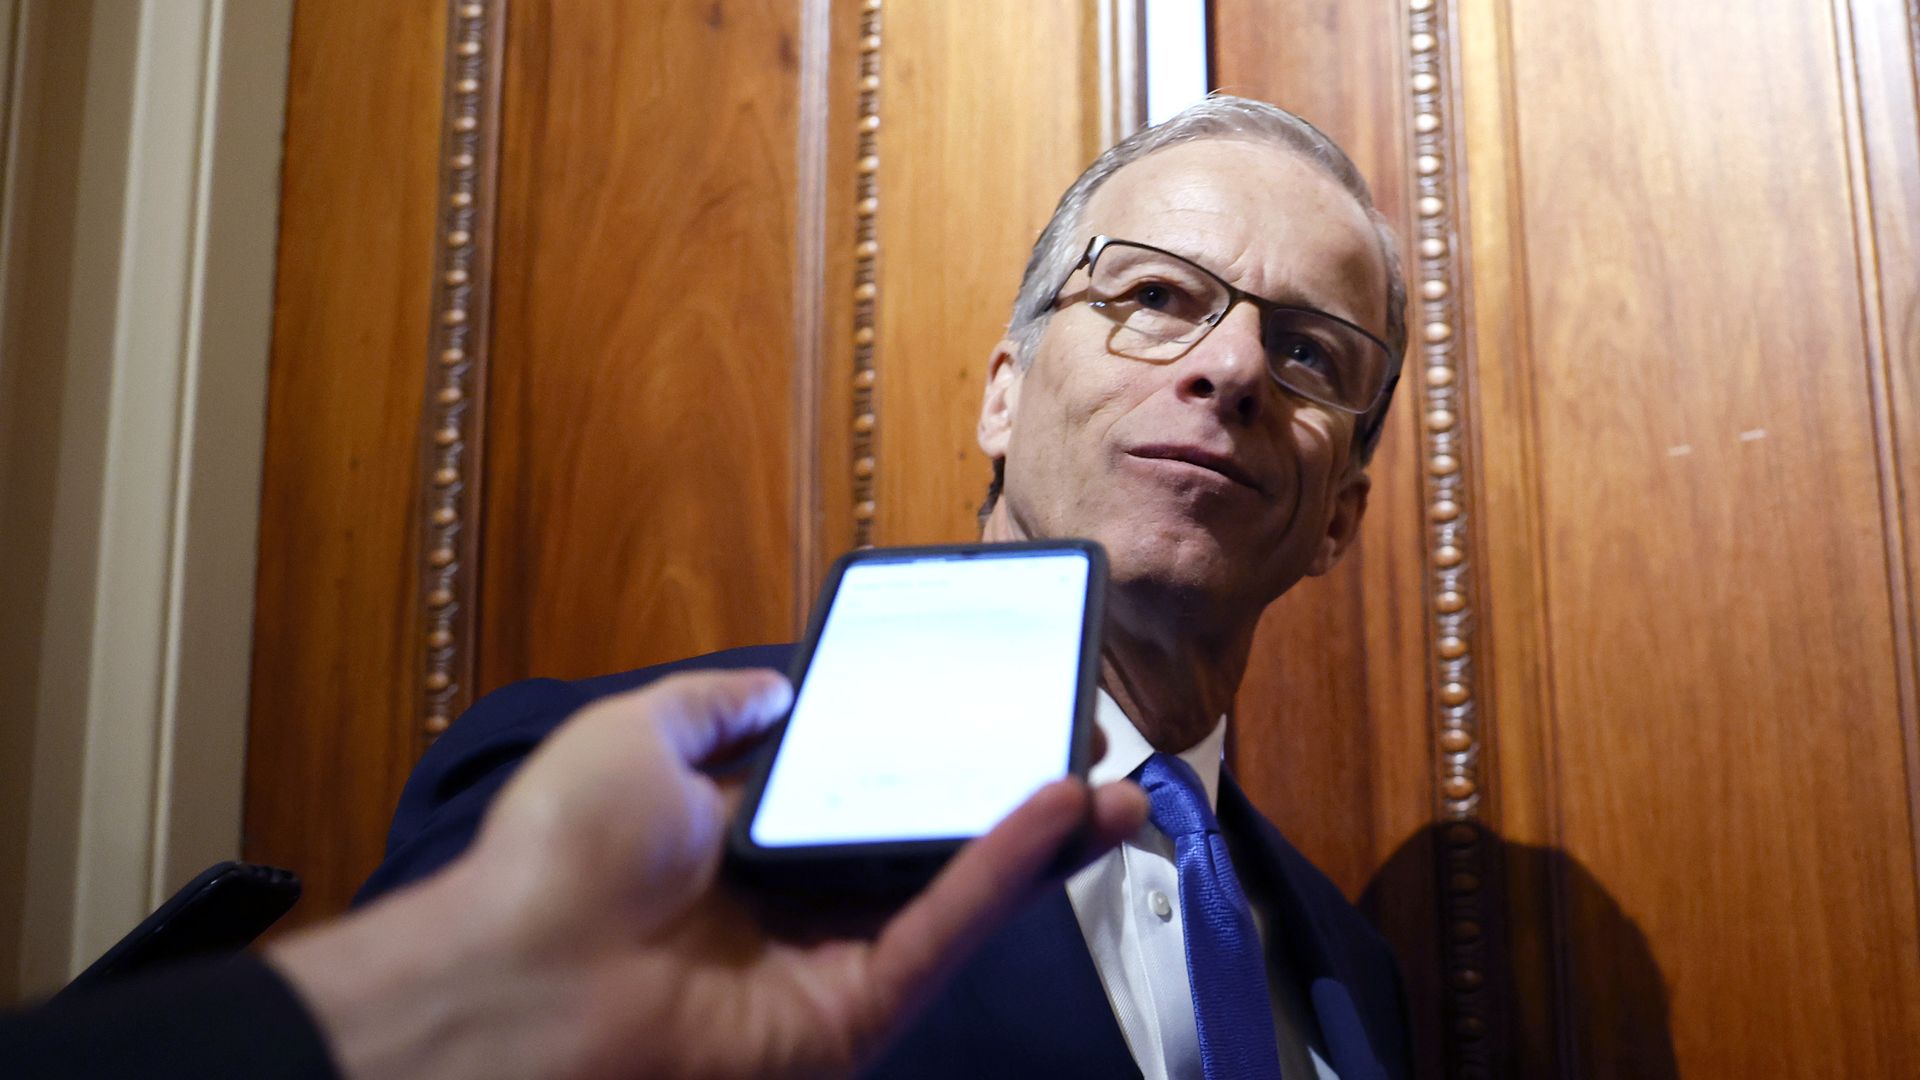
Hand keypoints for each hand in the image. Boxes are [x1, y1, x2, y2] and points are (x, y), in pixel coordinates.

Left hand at [272, 670, 1145, 1079]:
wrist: (521, 979)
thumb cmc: (563, 852)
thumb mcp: (637, 735)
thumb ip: (716, 706)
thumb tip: (777, 684)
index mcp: (744, 839)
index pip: (864, 784)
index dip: (933, 741)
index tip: (994, 693)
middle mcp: (797, 901)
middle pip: (930, 841)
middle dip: (1012, 790)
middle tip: (1082, 737)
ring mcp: (830, 961)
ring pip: (958, 891)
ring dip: (1040, 835)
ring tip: (1116, 784)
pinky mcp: (856, 1011)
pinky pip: (943, 930)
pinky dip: (1005, 870)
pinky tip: (1059, 808)